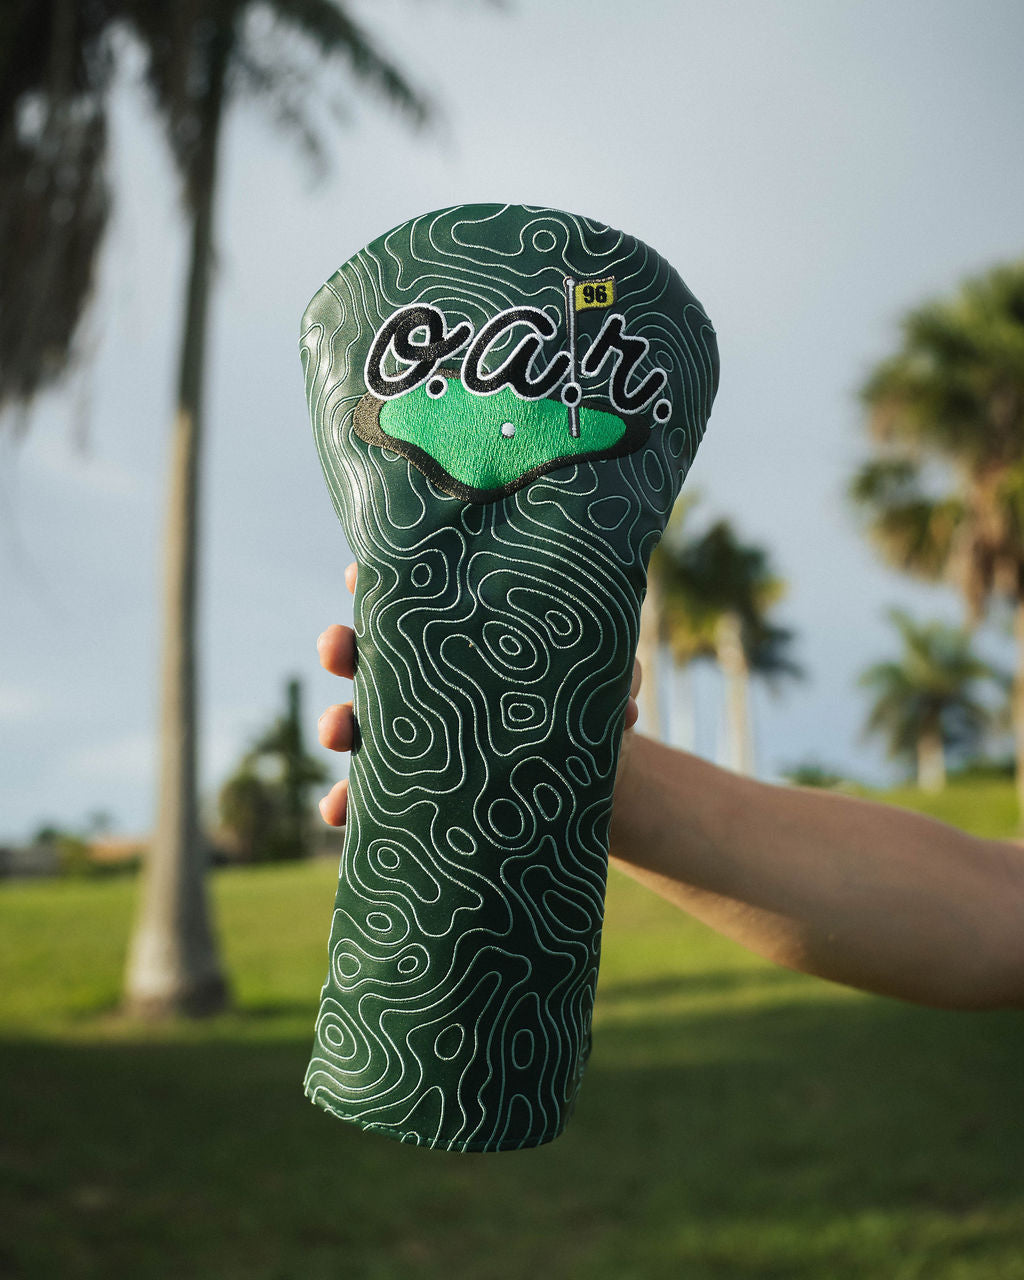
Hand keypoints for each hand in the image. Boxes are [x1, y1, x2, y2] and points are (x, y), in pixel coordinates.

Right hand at [316, 561, 641, 825]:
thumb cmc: (586, 713)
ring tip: (333, 730)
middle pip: (371, 655)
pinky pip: (372, 799)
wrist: (589, 791)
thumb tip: (628, 700)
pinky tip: (336, 812)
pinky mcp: (417, 791)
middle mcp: (430, 682)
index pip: (419, 602)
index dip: (384, 581)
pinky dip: (347, 805)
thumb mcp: (601, 687)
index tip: (361, 570)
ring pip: (359, 723)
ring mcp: (417, 736)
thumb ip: (614, 678)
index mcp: (466, 641)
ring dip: (336, 724)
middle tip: (335, 648)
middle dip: (343, 648)